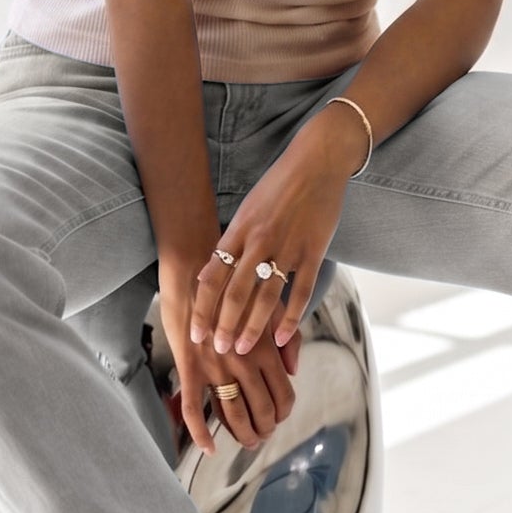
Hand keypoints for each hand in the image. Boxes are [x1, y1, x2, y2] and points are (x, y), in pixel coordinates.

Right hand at [158, 247, 295, 454]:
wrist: (195, 271)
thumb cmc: (236, 287)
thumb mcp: (269, 308)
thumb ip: (288, 339)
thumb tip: (294, 372)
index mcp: (267, 349)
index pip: (284, 395)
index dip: (283, 413)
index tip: (278, 418)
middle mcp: (245, 363)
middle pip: (262, 411)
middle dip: (264, 429)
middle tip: (261, 435)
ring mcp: (217, 368)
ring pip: (232, 416)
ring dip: (242, 435)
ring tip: (245, 442)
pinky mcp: (190, 368)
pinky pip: (194, 409)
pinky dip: (200, 433)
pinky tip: (208, 448)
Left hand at [190, 115, 351, 376]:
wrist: (317, 162)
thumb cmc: (280, 185)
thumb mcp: (248, 208)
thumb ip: (233, 240)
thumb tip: (214, 270)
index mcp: (239, 230)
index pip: (212, 277)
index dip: (201, 308)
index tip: (194, 332)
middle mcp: (259, 241)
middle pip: (234, 292)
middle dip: (222, 325)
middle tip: (216, 350)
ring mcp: (287, 248)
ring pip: (265, 297)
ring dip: (251, 328)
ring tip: (241, 349)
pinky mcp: (313, 252)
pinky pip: (300, 291)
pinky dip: (290, 317)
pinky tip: (281, 338)